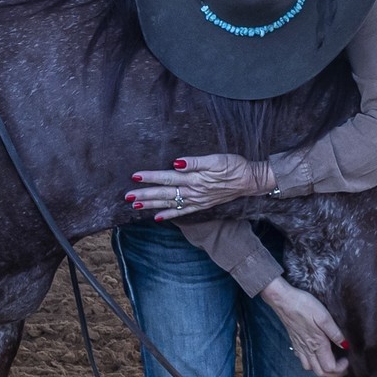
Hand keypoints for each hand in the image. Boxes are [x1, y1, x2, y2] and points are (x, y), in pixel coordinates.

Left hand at [127, 153, 273, 219]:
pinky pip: (182, 212)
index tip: (135, 177)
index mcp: (194, 178)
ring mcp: (197, 200)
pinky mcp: (201, 205)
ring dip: (151, 205)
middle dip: (145, 195)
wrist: (250, 181)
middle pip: (164, 194)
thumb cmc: (234, 166)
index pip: (167, 177)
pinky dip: (169, 215)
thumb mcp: (216, 159)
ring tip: (135, 206)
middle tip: (127, 196)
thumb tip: (176, 163)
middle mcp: (193, 191)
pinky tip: (157, 217)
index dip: (150, 177)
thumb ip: (195, 162)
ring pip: (169, 204)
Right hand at [258, 277, 348, 376]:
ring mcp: (299, 347)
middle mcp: (308, 349)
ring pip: (310, 368)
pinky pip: (302, 360)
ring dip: (322, 369)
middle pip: (320, 372)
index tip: (347, 359)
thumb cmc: (304, 305)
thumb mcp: (324, 316)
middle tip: (343, 366)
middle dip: (334, 374)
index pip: (330, 367)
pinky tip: (315, 354)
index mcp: (317, 344)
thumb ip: (335, 332)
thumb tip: (345, 345)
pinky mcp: (294, 343)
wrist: (283, 300)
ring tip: (331, 362)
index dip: (341, 368)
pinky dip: (311, 363)